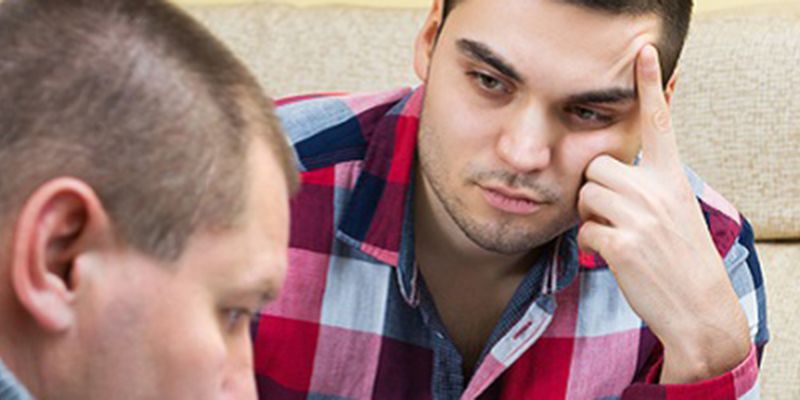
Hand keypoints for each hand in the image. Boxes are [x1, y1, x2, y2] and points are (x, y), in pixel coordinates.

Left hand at [576, 45, 750, 383]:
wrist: (700, 309)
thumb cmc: (681, 261)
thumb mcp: (675, 212)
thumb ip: (648, 188)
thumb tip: (606, 176)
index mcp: (671, 179)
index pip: (659, 122)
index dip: (651, 84)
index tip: (645, 50)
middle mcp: (657, 190)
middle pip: (596, 166)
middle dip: (593, 189)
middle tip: (611, 214)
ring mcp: (641, 216)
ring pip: (585, 195)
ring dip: (589, 216)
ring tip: (615, 235)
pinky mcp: (623, 242)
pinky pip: (583, 231)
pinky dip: (590, 246)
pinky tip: (613, 256)